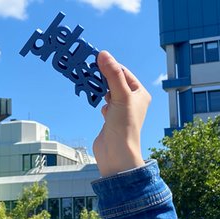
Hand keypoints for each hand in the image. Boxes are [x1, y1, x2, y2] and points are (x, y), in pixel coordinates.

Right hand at [93, 51, 150, 176]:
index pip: (124, 73)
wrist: (116, 153)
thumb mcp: (120, 95)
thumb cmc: (124, 125)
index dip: (111, 66)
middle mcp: (132, 101)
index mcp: (140, 94)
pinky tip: (99, 105)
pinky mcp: (111, 119)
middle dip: (103, 76)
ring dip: (100, 89)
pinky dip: (100, 102)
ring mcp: (121, 110)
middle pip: (115, 82)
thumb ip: (112, 74)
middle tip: (88, 69)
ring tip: (90, 84)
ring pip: (108, 92)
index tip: (95, 59)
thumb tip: (103, 54)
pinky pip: (104, 104)